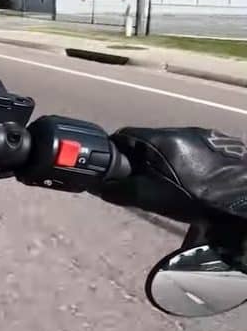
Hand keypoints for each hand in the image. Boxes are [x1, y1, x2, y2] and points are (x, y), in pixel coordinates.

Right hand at [98, 127, 246, 222]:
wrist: (240, 201)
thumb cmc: (193, 198)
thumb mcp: (150, 197)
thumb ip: (120, 189)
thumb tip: (99, 186)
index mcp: (159, 139)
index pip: (124, 136)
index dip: (116, 152)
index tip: (116, 169)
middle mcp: (180, 129)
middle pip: (148, 139)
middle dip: (141, 156)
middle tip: (142, 178)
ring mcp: (203, 134)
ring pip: (171, 143)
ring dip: (165, 157)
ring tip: (170, 179)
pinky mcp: (221, 143)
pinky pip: (193, 147)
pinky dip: (187, 159)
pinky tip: (194, 177)